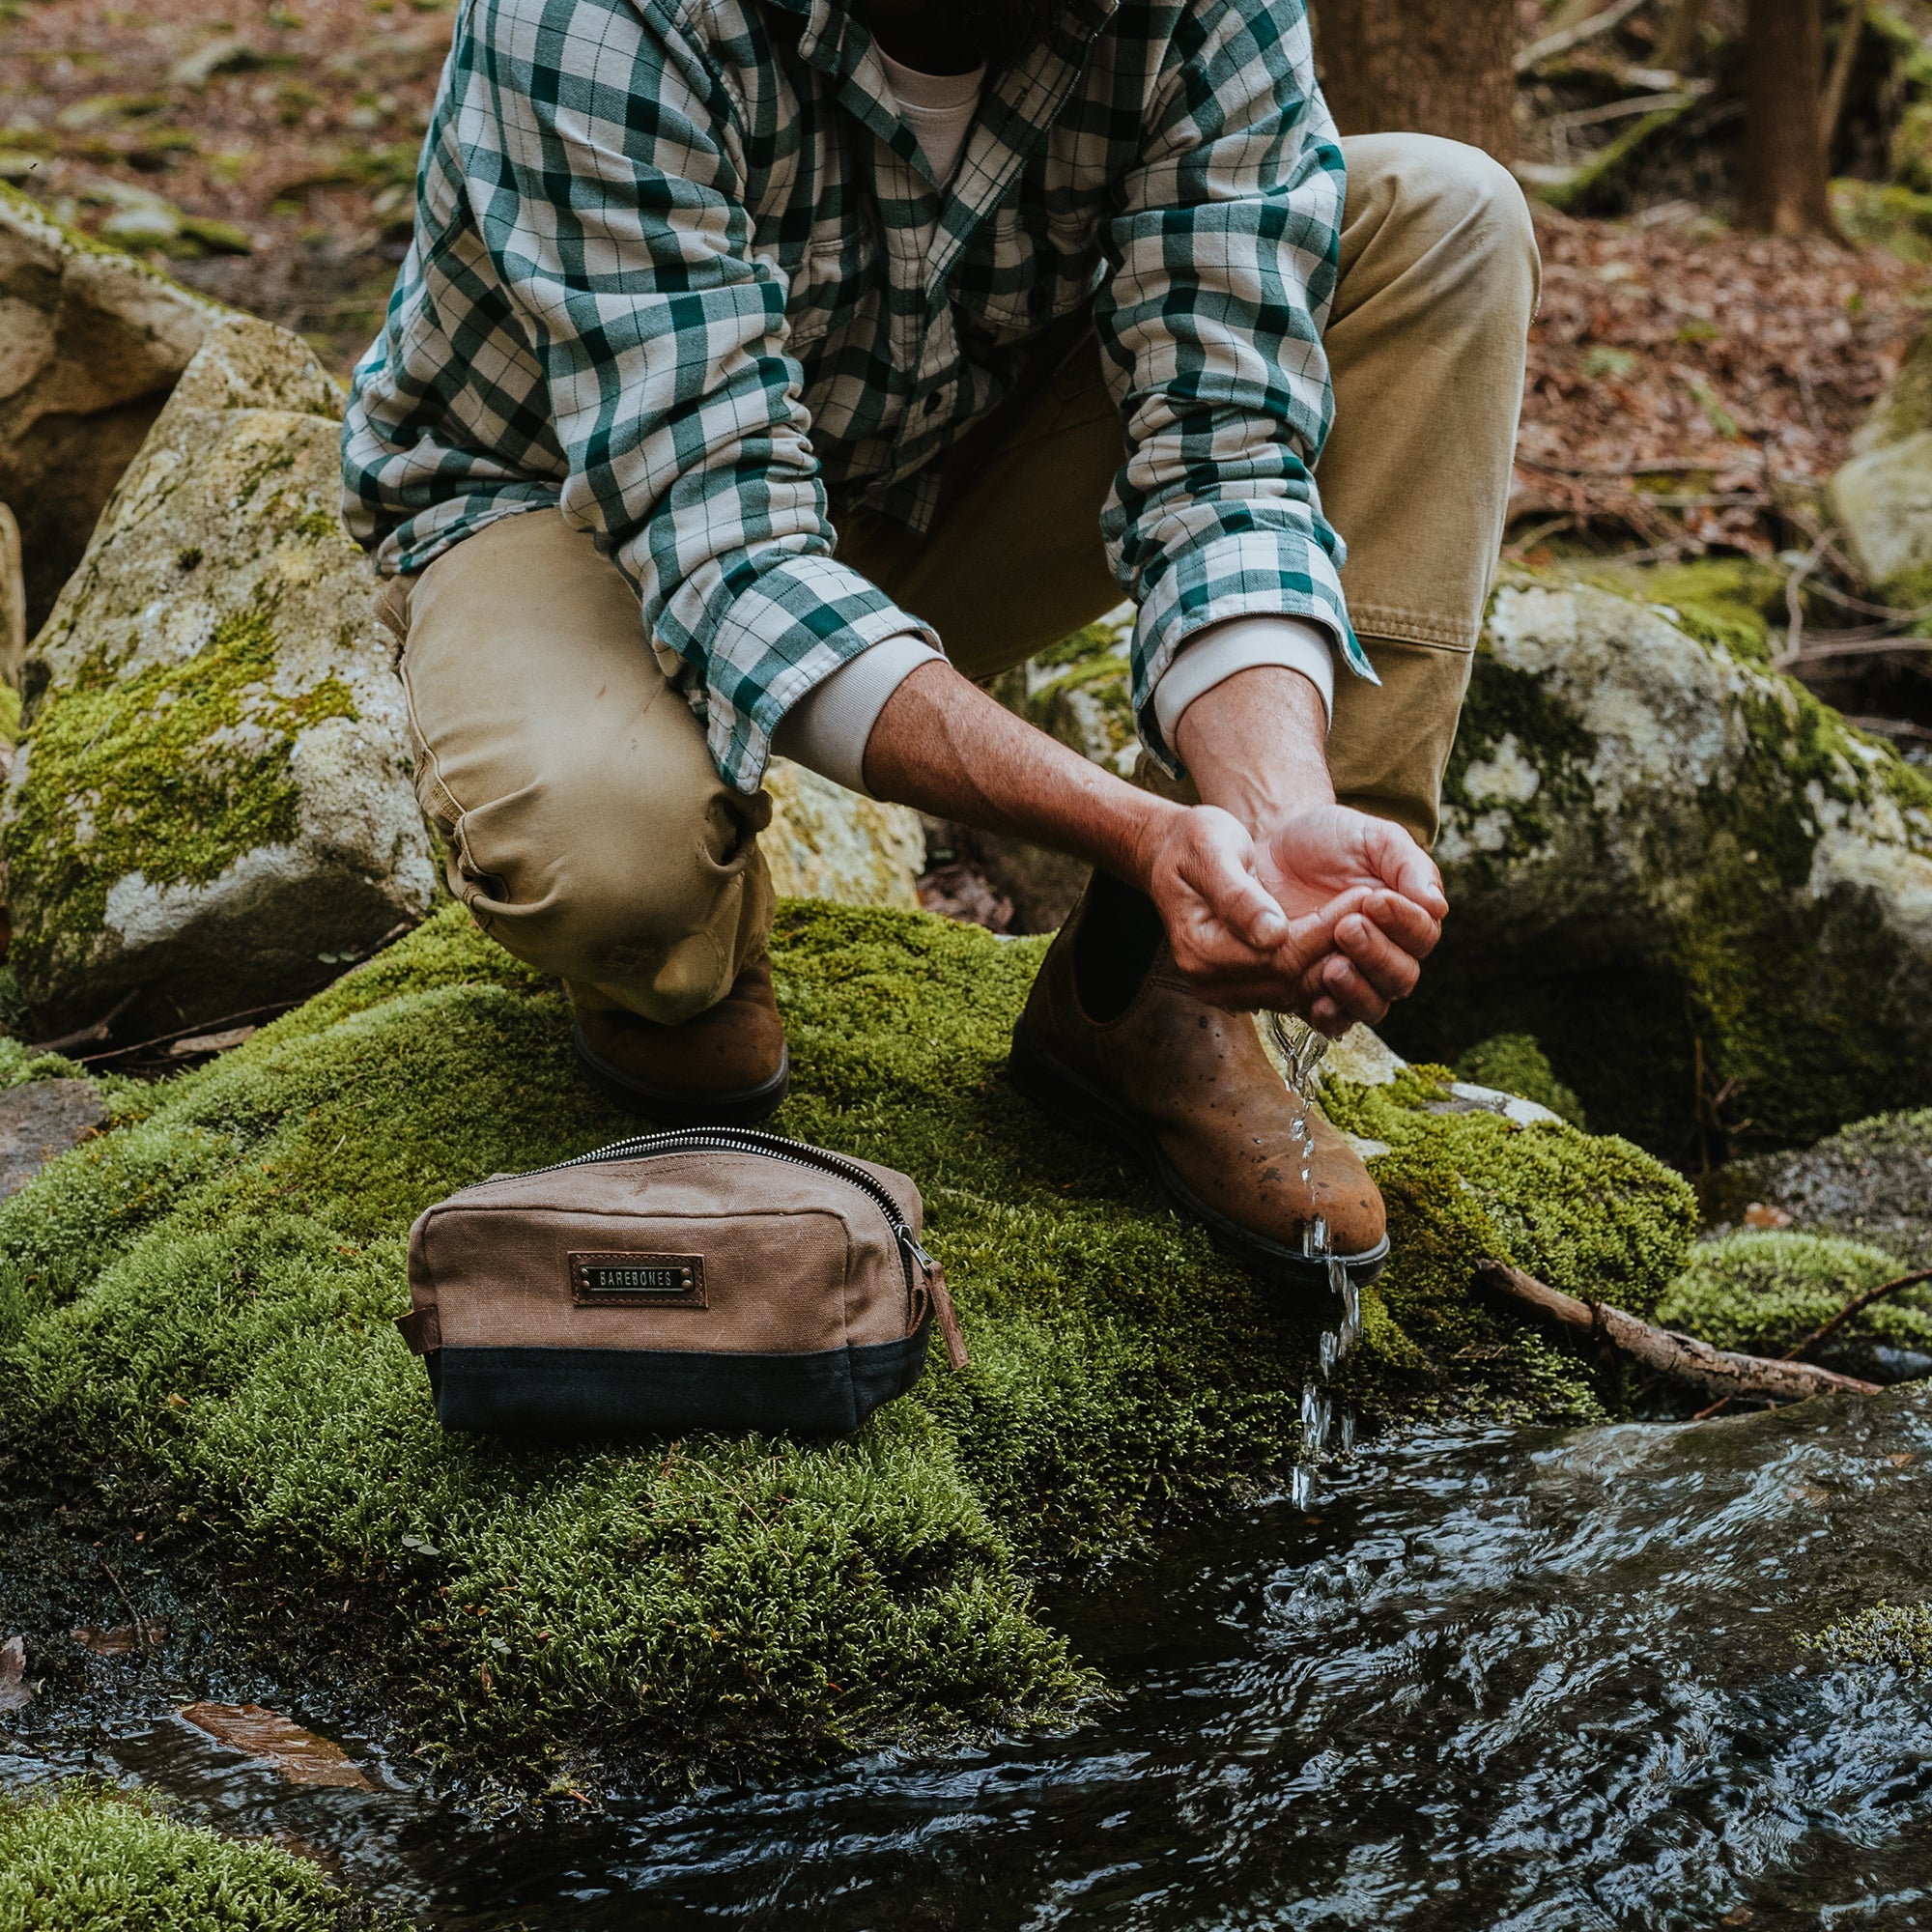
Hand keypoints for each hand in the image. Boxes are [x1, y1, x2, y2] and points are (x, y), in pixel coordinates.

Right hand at [1143, 804, 1383, 1014]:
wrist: (1174, 854)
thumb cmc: (1193, 844)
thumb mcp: (1211, 851)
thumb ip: (1238, 894)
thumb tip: (1271, 933)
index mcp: (1201, 949)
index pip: (1281, 956)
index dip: (1326, 930)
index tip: (1364, 896)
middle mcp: (1213, 981)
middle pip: (1295, 980)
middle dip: (1340, 946)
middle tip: (1377, 908)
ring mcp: (1229, 990)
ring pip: (1301, 991)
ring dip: (1339, 959)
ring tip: (1369, 922)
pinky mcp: (1246, 987)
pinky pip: (1295, 990)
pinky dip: (1324, 967)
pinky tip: (1346, 938)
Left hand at [1252, 804, 1445, 1034]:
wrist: (1273, 847)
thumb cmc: (1329, 839)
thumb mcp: (1371, 838)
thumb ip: (1407, 865)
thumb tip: (1437, 905)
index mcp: (1408, 919)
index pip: (1421, 935)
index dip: (1403, 922)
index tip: (1374, 900)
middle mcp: (1386, 955)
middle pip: (1401, 976)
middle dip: (1377, 955)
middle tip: (1347, 928)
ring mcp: (1352, 978)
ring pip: (1372, 1004)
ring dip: (1357, 990)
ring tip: (1333, 966)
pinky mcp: (1314, 993)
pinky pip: (1333, 1020)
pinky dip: (1330, 1015)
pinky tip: (1317, 1001)